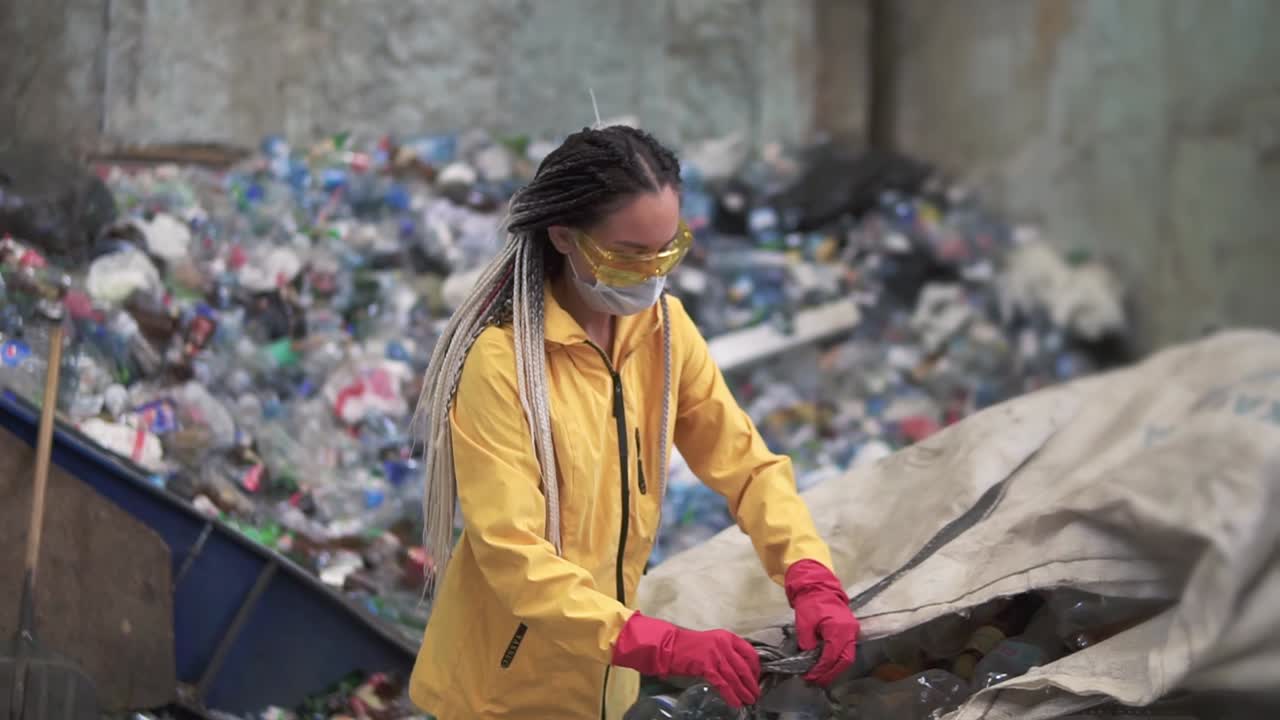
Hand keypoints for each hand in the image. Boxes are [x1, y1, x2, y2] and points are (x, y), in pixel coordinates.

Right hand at [612, 612, 760, 707]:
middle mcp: (723, 644)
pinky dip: (730, 695)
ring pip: (734, 677)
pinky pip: (722, 684)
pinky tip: (735, 702)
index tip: (757, 678)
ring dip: (743, 691)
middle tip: (756, 694)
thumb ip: (727, 651)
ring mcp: (715, 654)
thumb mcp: (713, 643)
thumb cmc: (690, 646)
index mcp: (727, 636)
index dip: (755, 668)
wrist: (670, 646)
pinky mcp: (706, 666)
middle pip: (743, 667)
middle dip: (751, 682)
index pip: (749, 652)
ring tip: (749, 700)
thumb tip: (741, 669)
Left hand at [786, 559, 859, 686]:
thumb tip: (808, 657)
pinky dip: (837, 661)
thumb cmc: (810, 603)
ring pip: (848, 658)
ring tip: (819, 676)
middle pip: (845, 660)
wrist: (819, 587)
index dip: (822, 669)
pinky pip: (847, 651)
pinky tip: (826, 666)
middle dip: (830, 673)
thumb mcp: (804, 622)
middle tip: (816, 681)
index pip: (832, 655)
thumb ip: (807, 642)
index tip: (810, 676)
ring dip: (835, 669)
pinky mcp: (850, 632)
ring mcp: (853, 631)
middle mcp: (850, 631)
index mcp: (839, 628)